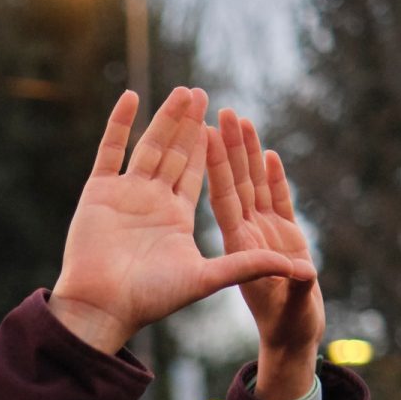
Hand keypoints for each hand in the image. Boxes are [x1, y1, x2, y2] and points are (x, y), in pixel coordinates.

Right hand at [50, 88, 311, 353]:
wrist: (102, 308)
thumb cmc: (151, 299)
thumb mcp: (207, 278)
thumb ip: (249, 265)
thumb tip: (302, 270)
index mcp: (178, 218)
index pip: (201, 174)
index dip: (215, 148)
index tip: (228, 121)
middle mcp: (153, 203)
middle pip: (176, 154)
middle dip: (190, 124)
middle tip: (203, 93)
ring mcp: (125, 194)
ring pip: (149, 145)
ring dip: (165, 118)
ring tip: (181, 91)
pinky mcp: (98, 192)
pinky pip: (110, 150)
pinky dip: (118, 123)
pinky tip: (130, 96)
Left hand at [207, 110, 324, 399]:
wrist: (292, 338)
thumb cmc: (285, 325)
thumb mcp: (286, 306)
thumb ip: (294, 286)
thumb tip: (305, 272)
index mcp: (239, 244)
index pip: (223, 196)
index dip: (215, 164)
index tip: (204, 131)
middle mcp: (248, 233)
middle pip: (236, 180)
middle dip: (229, 145)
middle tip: (218, 108)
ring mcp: (266, 232)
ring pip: (254, 184)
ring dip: (248, 153)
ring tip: (241, 119)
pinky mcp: (286, 236)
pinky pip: (277, 200)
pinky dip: (273, 178)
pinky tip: (267, 154)